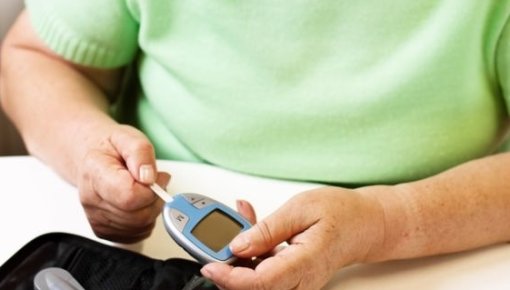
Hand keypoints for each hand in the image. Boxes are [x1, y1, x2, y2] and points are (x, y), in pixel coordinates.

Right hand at [77, 124, 169, 242]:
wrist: (90, 156)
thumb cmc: (109, 147)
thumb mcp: (129, 137)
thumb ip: (141, 154)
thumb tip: (149, 178)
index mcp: (95, 173)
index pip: (129, 196)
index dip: (151, 189)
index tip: (156, 177)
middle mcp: (91, 200)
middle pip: (138, 215)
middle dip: (155, 199)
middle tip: (155, 182)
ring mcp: (96, 219)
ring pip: (140, 226)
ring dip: (152, 209)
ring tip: (146, 190)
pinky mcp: (103, 231)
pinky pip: (137, 234)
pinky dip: (146, 220)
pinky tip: (140, 203)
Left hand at [201, 187, 384, 289]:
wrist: (365, 225)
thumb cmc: (342, 214)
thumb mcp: (301, 209)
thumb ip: (268, 229)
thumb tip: (238, 245)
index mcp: (305, 263)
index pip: (260, 283)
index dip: (230, 277)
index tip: (210, 264)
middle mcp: (300, 281)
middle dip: (227, 268)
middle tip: (218, 238)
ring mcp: (296, 283)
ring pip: (255, 283)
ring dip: (237, 257)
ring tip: (242, 221)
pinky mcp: (290, 279)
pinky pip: (262, 274)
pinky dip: (249, 253)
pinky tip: (250, 229)